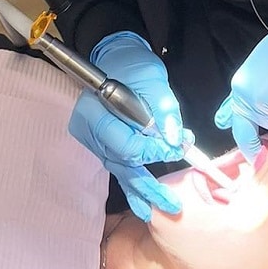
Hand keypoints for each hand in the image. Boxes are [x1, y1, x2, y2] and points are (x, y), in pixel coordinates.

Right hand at [68, 31, 186, 220]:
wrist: (117, 57)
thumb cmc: (133, 65)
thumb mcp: (153, 81)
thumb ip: (164, 110)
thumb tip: (175, 141)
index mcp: (94, 112)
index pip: (125, 145)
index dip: (153, 152)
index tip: (179, 149)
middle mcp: (88, 129)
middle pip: (120, 163)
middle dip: (147, 185)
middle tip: (170, 204)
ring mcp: (92, 138)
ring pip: (119, 168)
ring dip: (140, 188)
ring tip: (155, 211)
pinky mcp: (101, 142)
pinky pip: (118, 164)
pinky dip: (133, 180)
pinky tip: (142, 201)